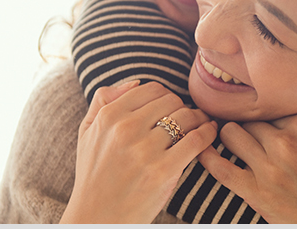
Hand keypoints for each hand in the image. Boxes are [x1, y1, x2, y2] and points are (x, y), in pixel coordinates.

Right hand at [61, 81, 217, 222]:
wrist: (96, 217)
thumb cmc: (94, 175)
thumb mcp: (86, 132)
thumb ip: (103, 100)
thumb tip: (135, 82)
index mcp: (108, 116)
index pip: (152, 89)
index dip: (166, 96)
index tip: (172, 107)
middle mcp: (125, 129)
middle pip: (171, 101)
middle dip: (183, 107)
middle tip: (190, 118)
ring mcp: (144, 150)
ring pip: (186, 117)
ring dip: (199, 119)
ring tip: (202, 125)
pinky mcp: (162, 171)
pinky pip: (196, 140)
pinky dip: (208, 134)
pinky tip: (209, 135)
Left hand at [197, 114, 296, 222]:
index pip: (270, 109)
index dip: (267, 116)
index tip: (263, 120)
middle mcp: (283, 142)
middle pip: (249, 120)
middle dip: (249, 126)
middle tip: (247, 131)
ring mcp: (267, 167)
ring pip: (231, 135)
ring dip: (230, 136)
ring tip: (232, 140)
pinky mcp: (255, 191)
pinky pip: (221, 168)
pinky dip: (207, 157)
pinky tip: (202, 150)